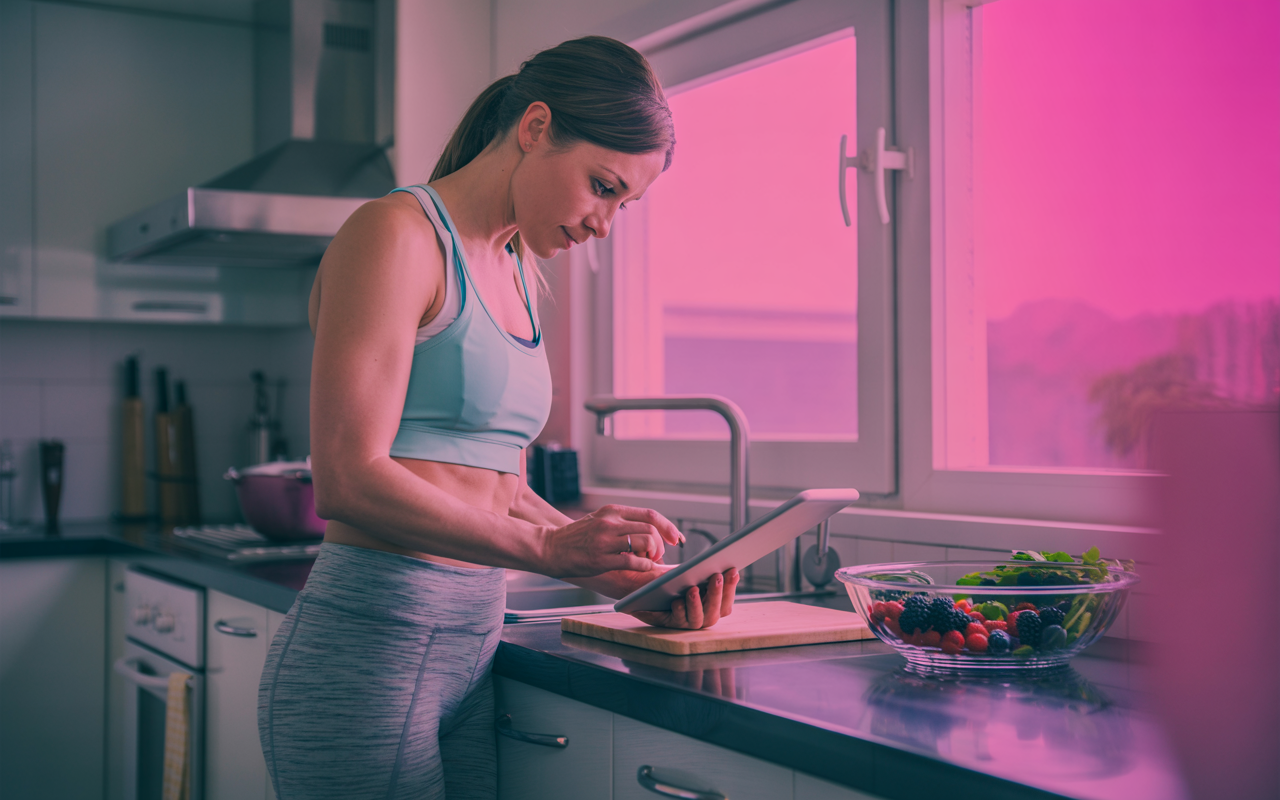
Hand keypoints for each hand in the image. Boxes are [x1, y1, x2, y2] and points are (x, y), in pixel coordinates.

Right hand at [540, 504, 683, 577]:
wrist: (550, 547)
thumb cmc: (577, 537)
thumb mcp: (600, 520)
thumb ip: (623, 523)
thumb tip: (652, 533)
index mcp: (613, 511)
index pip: (650, 514)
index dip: (668, 526)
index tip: (676, 538)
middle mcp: (610, 522)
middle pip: (651, 528)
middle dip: (662, 543)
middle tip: (659, 554)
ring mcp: (605, 540)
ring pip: (645, 542)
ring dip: (654, 554)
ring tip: (649, 560)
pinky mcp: (601, 558)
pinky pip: (633, 561)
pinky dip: (644, 566)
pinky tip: (641, 567)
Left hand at [629, 568, 739, 629]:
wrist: (652, 594)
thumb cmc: (679, 583)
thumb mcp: (693, 576)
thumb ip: (707, 573)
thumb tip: (724, 561)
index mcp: (714, 607)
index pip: (727, 601)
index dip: (731, 587)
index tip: (733, 570)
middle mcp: (704, 618)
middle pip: (714, 610)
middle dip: (716, 593)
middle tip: (716, 576)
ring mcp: (688, 623)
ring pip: (697, 618)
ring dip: (696, 604)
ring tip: (693, 589)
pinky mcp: (671, 623)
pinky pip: (676, 619)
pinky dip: (678, 610)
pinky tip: (676, 601)